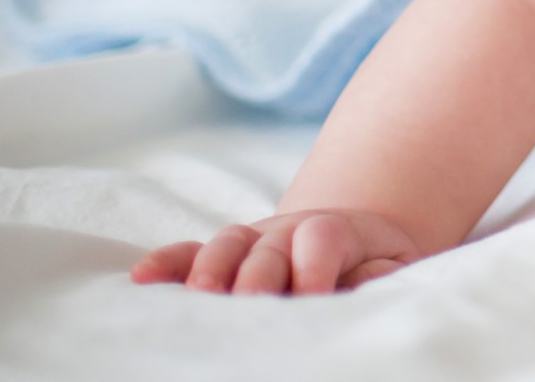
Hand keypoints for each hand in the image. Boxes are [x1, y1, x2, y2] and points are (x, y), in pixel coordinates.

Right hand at [130, 210, 424, 295]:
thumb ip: (379, 273)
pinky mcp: (223, 259)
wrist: (356, 246)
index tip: (314, 295)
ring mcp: (251, 242)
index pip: (321, 237)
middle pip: (268, 245)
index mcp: (336, 231)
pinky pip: (189, 255)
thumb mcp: (393, 267)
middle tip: (252, 303)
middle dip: (258, 274)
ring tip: (199, 297)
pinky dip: (166, 263)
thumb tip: (359, 285)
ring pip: (226, 246)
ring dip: (209, 269)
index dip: (316, 265)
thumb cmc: (375, 267)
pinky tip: (141, 277)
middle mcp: (287, 231)